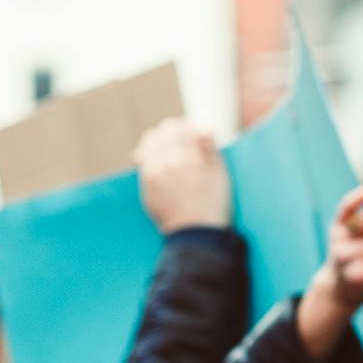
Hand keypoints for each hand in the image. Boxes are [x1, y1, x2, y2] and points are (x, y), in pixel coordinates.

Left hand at [135, 118, 230, 234]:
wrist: (197, 236)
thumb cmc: (214, 204)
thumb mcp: (220, 174)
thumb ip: (209, 147)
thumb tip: (202, 126)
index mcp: (187, 158)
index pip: (176, 127)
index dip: (184, 127)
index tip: (192, 133)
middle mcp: (166, 165)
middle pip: (158, 134)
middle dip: (169, 133)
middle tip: (181, 142)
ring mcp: (153, 177)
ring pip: (147, 146)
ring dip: (158, 144)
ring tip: (170, 152)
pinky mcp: (146, 189)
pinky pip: (143, 163)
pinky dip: (150, 159)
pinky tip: (163, 166)